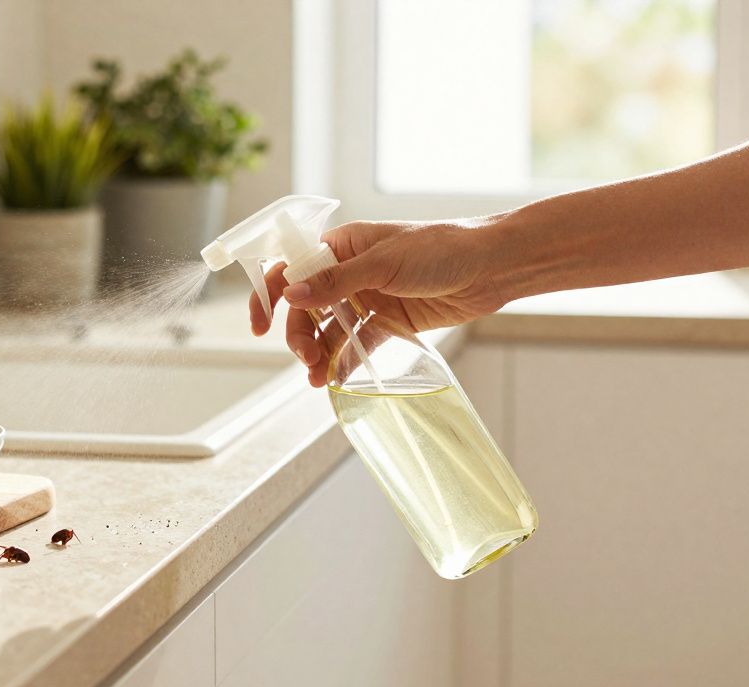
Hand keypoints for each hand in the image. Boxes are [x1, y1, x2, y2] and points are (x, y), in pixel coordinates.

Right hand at [248, 217, 510, 385]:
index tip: (258, 325)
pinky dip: (344, 361)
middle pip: (307, 307)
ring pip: (329, 329)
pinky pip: (357, 344)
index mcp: (341, 245)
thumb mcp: (384, 263)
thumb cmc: (441, 249)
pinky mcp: (388, 321)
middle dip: (299, 335)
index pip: (291, 268)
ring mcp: (368, 298)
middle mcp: (349, 271)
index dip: (269, 294)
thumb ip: (336, 282)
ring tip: (318, 378)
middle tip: (306, 359)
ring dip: (319, 352)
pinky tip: (336, 379)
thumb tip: (291, 294)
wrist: (490, 267)